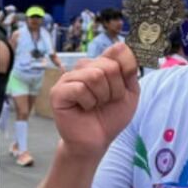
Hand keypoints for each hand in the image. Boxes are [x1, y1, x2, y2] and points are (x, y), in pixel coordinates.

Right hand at [50, 42, 138, 160]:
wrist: (96, 141)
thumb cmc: (110, 117)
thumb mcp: (129, 93)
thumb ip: (129, 70)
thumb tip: (122, 45)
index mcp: (100, 64)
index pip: (119, 50)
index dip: (128, 69)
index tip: (125, 86)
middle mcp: (83, 67)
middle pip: (109, 65)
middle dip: (115, 90)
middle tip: (107, 101)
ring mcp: (68, 78)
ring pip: (95, 76)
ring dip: (102, 97)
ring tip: (95, 105)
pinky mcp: (58, 92)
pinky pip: (80, 88)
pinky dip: (88, 103)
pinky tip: (84, 109)